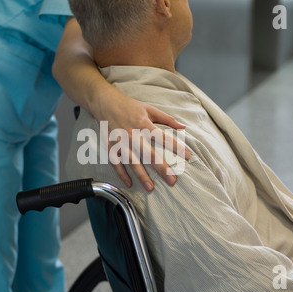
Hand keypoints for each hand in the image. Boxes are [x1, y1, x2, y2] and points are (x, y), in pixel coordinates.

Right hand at [54, 18, 189, 190]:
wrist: (105, 103)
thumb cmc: (129, 106)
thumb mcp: (149, 109)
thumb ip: (167, 119)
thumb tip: (184, 126)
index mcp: (144, 124)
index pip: (163, 137)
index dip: (176, 147)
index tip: (188, 156)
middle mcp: (132, 134)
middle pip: (148, 154)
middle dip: (161, 168)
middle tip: (172, 180)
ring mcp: (120, 142)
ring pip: (132, 161)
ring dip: (141, 175)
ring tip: (151, 188)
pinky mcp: (110, 146)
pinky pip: (116, 162)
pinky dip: (122, 174)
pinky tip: (129, 183)